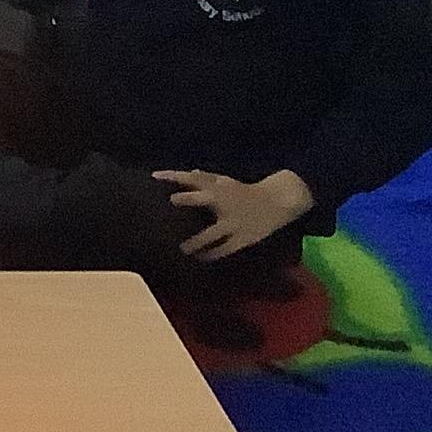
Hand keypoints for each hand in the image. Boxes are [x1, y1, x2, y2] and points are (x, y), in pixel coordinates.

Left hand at [156, 167, 313, 260]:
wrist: (277, 201)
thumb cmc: (244, 192)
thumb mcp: (225, 182)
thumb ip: (206, 179)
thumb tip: (189, 172)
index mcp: (218, 187)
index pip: (191, 178)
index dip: (172, 177)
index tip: (154, 177)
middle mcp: (224, 202)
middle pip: (202, 199)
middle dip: (186, 200)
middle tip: (169, 206)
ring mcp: (234, 222)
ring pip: (212, 233)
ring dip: (196, 242)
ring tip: (181, 250)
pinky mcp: (243, 238)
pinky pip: (225, 248)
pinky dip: (212, 254)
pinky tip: (200, 259)